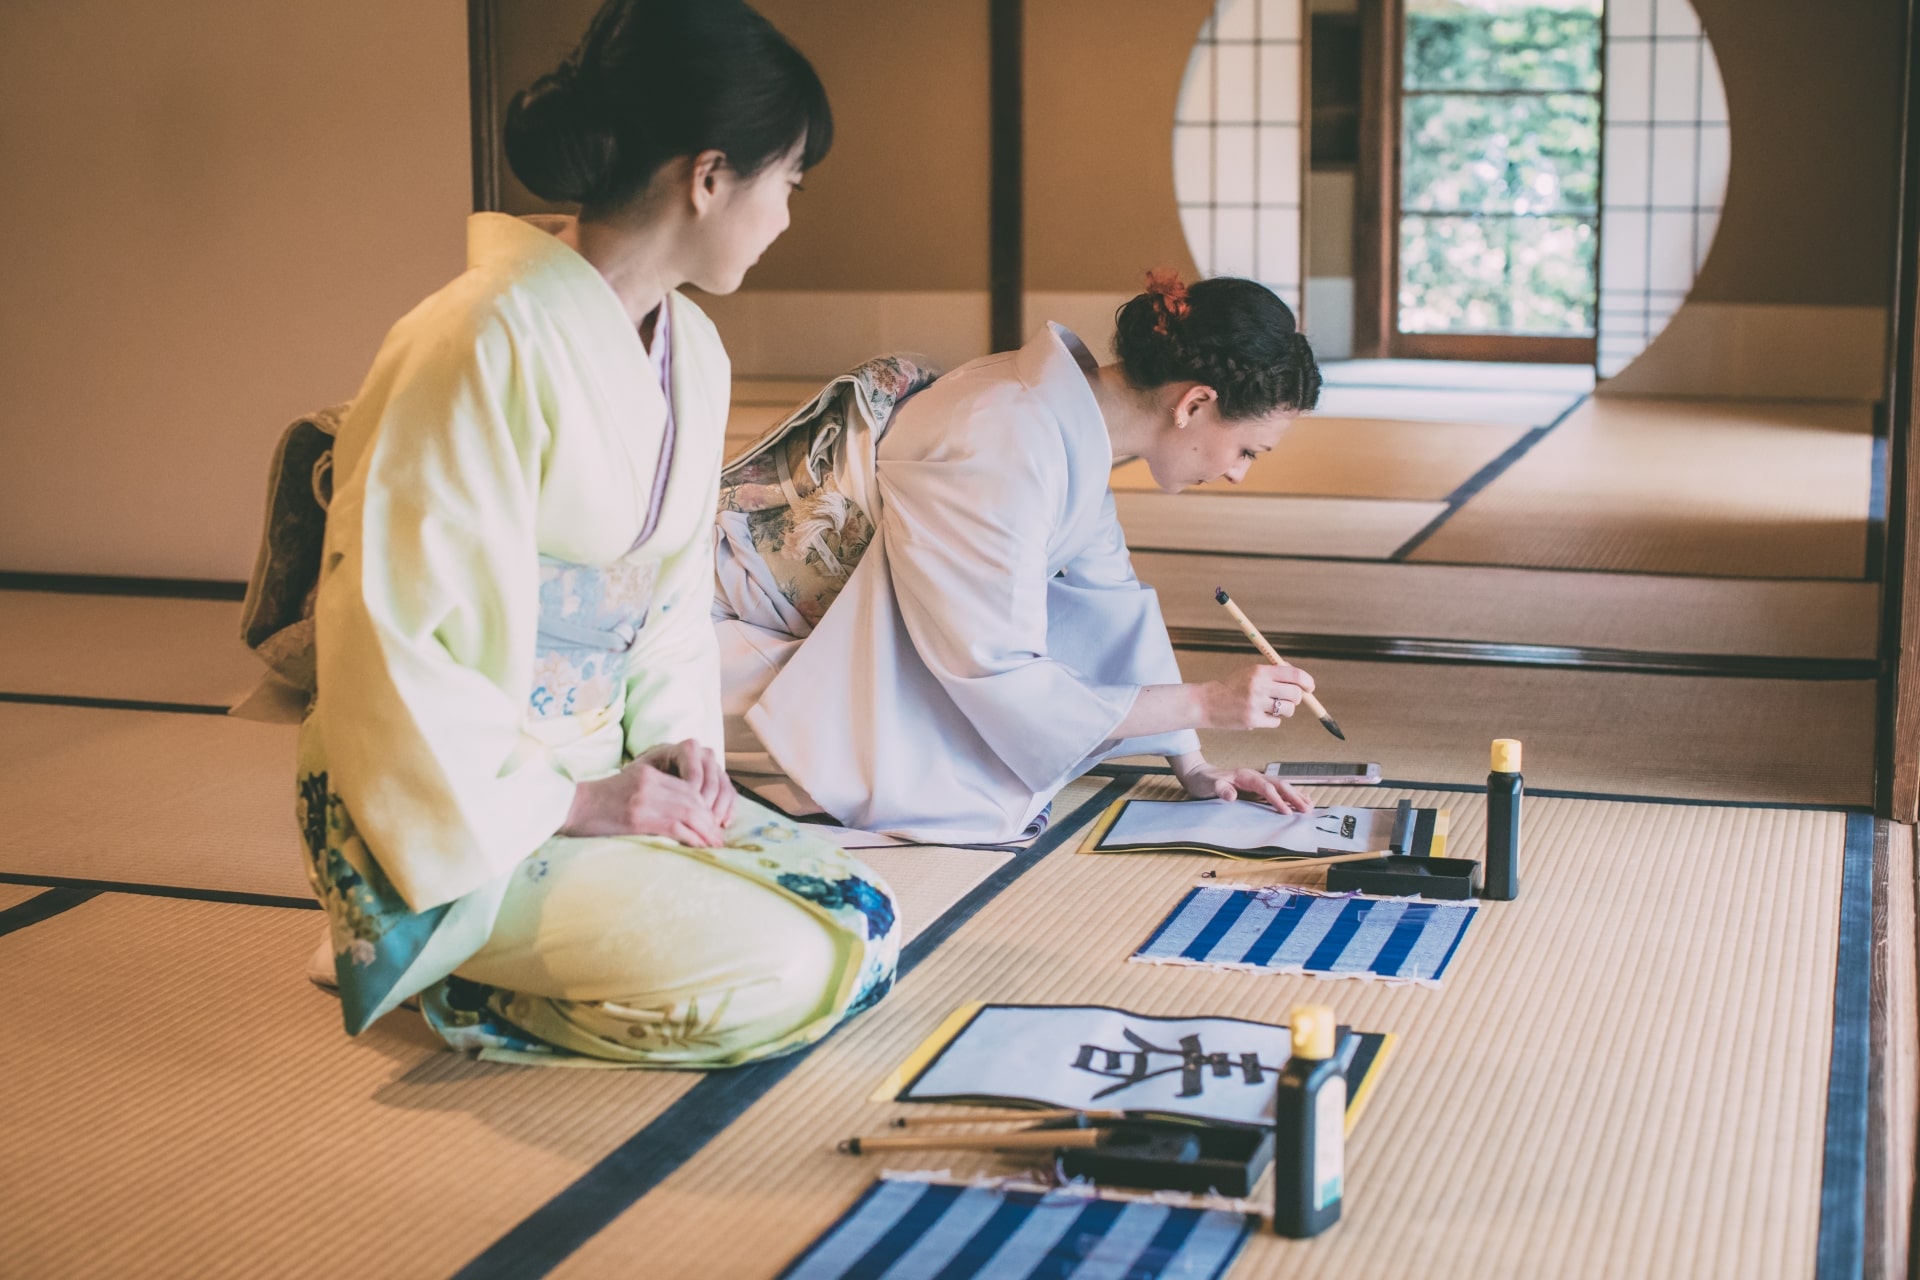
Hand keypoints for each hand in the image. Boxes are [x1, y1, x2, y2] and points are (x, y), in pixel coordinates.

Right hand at [561, 755, 726, 847]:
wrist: (570, 807)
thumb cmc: (596, 804)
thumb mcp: (627, 789)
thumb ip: (653, 794)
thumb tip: (679, 816)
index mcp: (649, 774)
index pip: (688, 787)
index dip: (705, 806)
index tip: (713, 822)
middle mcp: (650, 784)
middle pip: (692, 799)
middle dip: (709, 820)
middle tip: (718, 838)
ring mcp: (645, 800)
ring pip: (689, 812)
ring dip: (706, 832)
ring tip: (714, 846)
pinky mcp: (638, 818)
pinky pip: (676, 827)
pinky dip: (693, 839)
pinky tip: (700, 848)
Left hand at [639, 737, 736, 829]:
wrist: (652, 770)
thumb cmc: (643, 775)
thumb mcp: (642, 775)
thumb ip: (652, 784)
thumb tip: (660, 805)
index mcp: (683, 749)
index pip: (695, 772)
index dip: (692, 795)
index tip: (683, 815)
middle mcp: (703, 754)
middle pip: (712, 782)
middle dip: (706, 808)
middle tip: (699, 828)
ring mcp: (714, 766)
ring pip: (724, 788)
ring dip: (718, 811)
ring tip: (708, 829)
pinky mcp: (721, 779)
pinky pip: (731, 793)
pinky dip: (729, 809)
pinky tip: (723, 824)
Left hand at [1175, 759, 1311, 812]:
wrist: (1198, 775)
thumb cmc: (1204, 781)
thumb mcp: (1208, 785)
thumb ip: (1220, 789)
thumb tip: (1232, 796)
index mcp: (1246, 776)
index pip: (1266, 787)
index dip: (1277, 799)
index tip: (1287, 812)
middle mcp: (1255, 776)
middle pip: (1279, 785)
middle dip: (1294, 797)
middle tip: (1307, 810)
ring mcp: (1257, 781)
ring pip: (1281, 787)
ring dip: (1295, 795)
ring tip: (1310, 806)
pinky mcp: (1257, 788)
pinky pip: (1277, 790)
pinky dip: (1290, 795)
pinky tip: (1300, 801)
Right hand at [1201, 662, 1315, 729]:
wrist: (1207, 702)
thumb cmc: (1232, 687)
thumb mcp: (1250, 673)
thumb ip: (1274, 674)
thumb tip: (1301, 680)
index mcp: (1260, 671)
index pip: (1294, 674)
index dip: (1307, 681)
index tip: (1310, 687)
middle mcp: (1259, 686)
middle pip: (1295, 694)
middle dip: (1296, 699)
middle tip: (1288, 700)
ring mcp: (1256, 704)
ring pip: (1288, 710)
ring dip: (1284, 711)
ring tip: (1270, 708)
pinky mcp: (1252, 720)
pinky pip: (1275, 722)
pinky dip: (1271, 720)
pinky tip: (1258, 716)